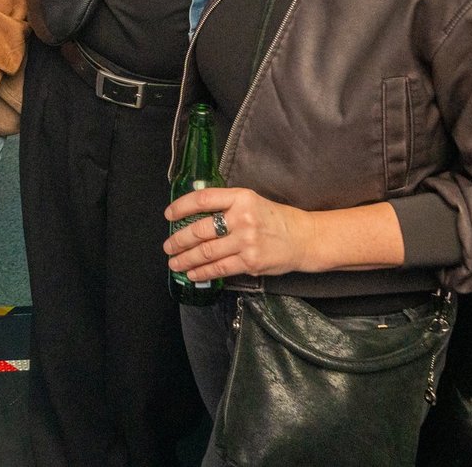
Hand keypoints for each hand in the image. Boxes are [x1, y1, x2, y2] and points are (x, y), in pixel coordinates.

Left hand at [163, 186, 312, 280]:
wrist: (303, 238)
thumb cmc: (274, 219)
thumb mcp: (251, 201)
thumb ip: (226, 205)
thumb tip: (194, 214)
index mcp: (240, 197)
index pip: (203, 199)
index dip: (181, 207)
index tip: (169, 215)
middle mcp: (242, 218)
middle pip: (200, 229)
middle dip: (179, 240)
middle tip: (168, 246)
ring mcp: (246, 241)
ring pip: (206, 252)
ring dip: (185, 259)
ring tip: (175, 262)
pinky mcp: (250, 262)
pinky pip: (219, 268)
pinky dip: (202, 272)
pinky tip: (192, 274)